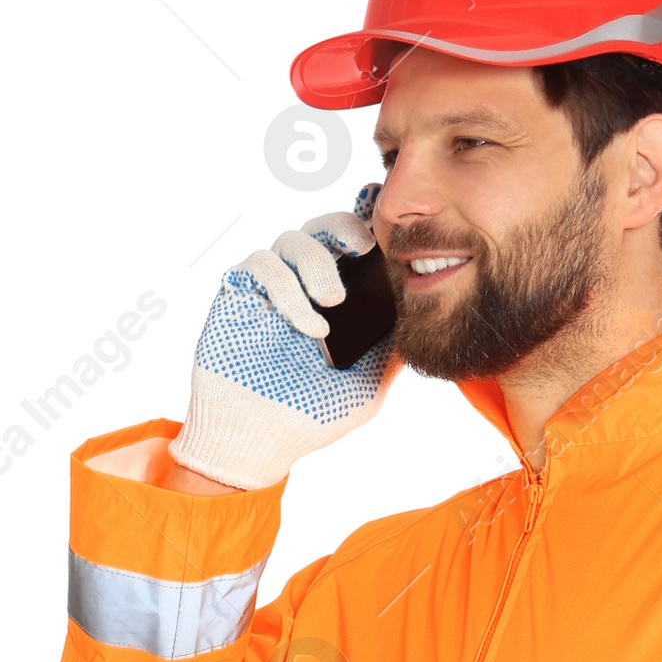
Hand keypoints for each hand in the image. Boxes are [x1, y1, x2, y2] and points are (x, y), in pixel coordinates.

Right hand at [171, 201, 399, 486]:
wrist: (258, 440)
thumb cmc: (309, 417)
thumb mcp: (367, 388)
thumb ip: (391, 353)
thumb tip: (421, 320)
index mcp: (335, 300)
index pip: (351, 246)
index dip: (365, 221)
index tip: (385, 223)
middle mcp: (302, 286)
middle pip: (323, 228)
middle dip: (345, 226)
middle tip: (363, 246)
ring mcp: (270, 288)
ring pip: (293, 239)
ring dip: (318, 264)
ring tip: (332, 302)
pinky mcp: (240, 292)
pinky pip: (263, 264)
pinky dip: (289, 290)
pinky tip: (309, 327)